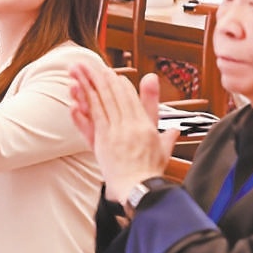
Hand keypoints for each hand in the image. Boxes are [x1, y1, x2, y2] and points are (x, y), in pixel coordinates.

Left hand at [69, 65, 178, 203]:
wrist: (140, 189)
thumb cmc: (150, 173)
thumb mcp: (164, 150)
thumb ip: (167, 135)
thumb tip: (175, 129)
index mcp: (145, 125)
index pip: (130, 98)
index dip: (119, 84)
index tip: (111, 73)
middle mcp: (130, 125)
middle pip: (114, 95)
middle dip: (101, 77)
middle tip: (90, 64)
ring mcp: (115, 131)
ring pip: (101, 102)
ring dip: (89, 84)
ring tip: (79, 71)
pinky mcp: (102, 140)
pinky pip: (92, 117)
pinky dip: (85, 104)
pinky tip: (77, 94)